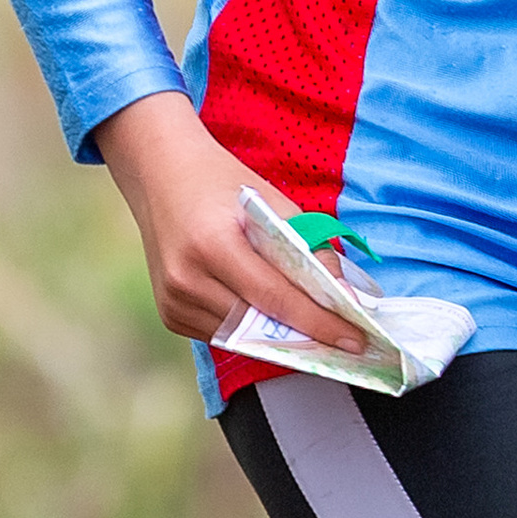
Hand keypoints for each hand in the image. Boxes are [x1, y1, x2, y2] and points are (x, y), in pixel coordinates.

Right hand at [94, 91, 372, 351]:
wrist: (160, 173)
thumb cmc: (223, 183)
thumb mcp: (273, 203)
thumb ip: (309, 247)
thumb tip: (345, 295)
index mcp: (213, 244)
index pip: (276, 298)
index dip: (319, 323)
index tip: (355, 340)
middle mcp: (186, 278)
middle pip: (259, 325)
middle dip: (307, 336)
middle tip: (346, 344)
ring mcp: (173, 300)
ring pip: (241, 337)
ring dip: (279, 338)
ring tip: (318, 334)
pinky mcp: (169, 314)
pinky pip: (221, 334)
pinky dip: (249, 330)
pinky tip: (269, 317)